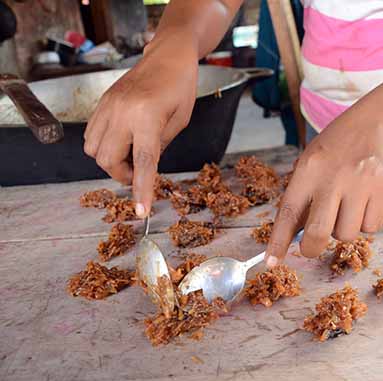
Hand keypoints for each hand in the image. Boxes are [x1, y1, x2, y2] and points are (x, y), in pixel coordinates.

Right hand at [83, 35, 197, 216]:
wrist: (167, 56)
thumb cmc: (181, 87)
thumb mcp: (180, 122)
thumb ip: (161, 146)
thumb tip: (145, 168)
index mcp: (148, 117)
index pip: (143, 162)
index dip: (141, 189)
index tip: (141, 211)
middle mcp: (123, 112)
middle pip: (107, 160)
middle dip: (122, 174)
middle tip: (139, 172)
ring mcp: (108, 106)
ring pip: (92, 150)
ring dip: (109, 161)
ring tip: (131, 155)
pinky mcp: (101, 102)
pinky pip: (90, 134)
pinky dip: (102, 145)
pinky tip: (121, 141)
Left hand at [266, 116, 382, 264]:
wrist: (374, 124)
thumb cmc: (335, 148)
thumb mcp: (311, 164)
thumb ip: (304, 198)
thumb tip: (296, 239)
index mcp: (308, 170)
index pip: (289, 213)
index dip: (278, 241)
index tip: (271, 262)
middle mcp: (334, 177)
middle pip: (318, 233)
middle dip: (312, 249)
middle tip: (312, 246)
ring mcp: (360, 184)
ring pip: (346, 235)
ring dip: (343, 230)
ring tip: (346, 206)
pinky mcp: (382, 190)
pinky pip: (371, 228)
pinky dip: (365, 223)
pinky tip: (364, 202)